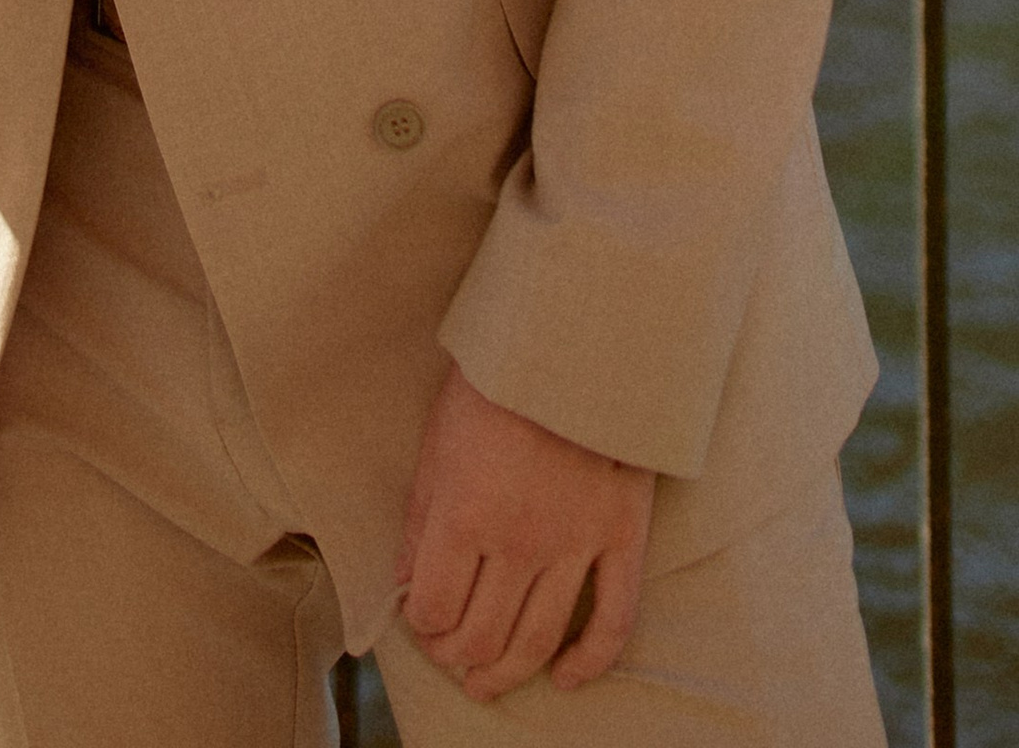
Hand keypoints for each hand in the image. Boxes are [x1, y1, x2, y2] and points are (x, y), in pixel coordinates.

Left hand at [398, 359, 653, 699]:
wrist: (572, 341)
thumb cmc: (494, 383)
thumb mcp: (437, 440)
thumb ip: (421, 517)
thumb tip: (405, 579)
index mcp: (464, 512)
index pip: (434, 605)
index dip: (422, 624)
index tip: (420, 619)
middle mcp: (519, 539)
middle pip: (483, 633)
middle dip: (456, 655)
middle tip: (449, 657)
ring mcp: (575, 543)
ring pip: (539, 638)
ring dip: (507, 673)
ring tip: (486, 685)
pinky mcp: (622, 537)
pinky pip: (613, 620)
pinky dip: (589, 661)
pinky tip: (565, 678)